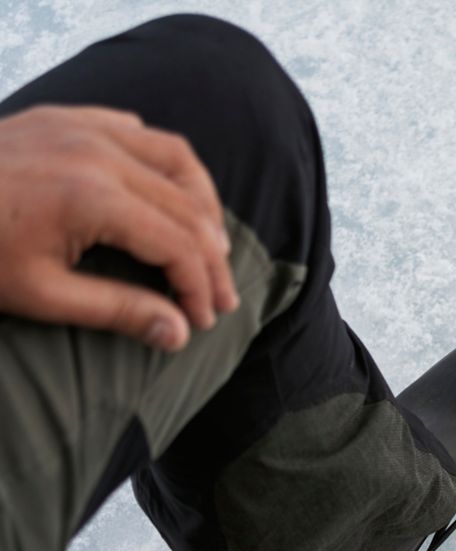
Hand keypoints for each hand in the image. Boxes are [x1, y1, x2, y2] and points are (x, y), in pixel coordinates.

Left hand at [0, 104, 237, 350]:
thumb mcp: (39, 294)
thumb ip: (116, 310)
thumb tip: (177, 334)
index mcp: (94, 196)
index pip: (178, 243)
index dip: (199, 286)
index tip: (202, 321)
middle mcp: (99, 152)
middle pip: (188, 206)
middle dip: (212, 257)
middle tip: (220, 298)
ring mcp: (83, 127)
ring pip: (177, 159)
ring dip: (202, 205)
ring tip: (210, 246)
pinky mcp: (65, 117)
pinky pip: (137, 131)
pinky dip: (164, 164)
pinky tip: (166, 195)